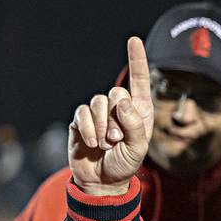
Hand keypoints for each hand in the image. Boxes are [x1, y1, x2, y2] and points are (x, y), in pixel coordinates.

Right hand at [68, 36, 154, 194]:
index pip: (139, 80)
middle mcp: (118, 107)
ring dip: (103, 126)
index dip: (137, 59)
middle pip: (116, 92)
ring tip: (106, 144)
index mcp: (138, 110)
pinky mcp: (80, 121)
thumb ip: (134, 124)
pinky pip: (82, 114)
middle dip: (117, 118)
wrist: (101, 180)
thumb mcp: (138, 148)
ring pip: (98, 102)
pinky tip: (93, 143)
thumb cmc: (124, 164)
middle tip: (117, 140)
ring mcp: (98, 113)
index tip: (134, 40)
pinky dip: (89, 129)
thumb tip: (123, 101)